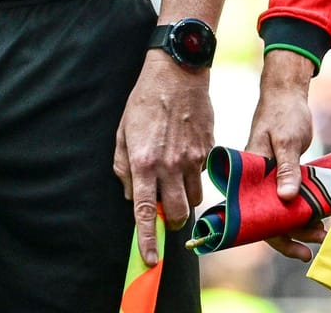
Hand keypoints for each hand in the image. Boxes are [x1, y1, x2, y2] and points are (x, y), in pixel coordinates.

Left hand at [113, 53, 212, 265]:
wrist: (178, 72)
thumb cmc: (144, 101)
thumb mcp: (122, 134)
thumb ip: (124, 169)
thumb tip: (131, 196)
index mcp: (144, 163)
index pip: (145, 212)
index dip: (147, 239)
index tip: (150, 259)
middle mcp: (170, 165)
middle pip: (178, 213)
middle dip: (171, 221)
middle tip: (165, 212)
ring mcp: (193, 157)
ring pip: (194, 197)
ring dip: (184, 198)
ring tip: (175, 180)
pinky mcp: (208, 147)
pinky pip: (204, 174)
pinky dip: (195, 175)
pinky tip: (185, 154)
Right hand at [246, 50, 324, 260]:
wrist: (287, 94)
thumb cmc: (282, 113)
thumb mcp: (286, 140)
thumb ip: (287, 168)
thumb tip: (286, 198)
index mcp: (249, 176)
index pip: (256, 215)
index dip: (275, 235)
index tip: (296, 248)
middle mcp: (257, 181)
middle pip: (270, 218)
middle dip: (292, 234)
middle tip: (316, 243)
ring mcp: (270, 178)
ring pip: (283, 209)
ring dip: (301, 222)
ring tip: (322, 232)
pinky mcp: (284, 172)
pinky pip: (292, 196)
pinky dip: (304, 206)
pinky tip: (320, 214)